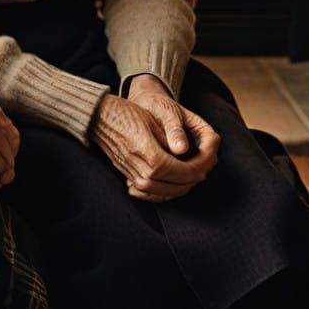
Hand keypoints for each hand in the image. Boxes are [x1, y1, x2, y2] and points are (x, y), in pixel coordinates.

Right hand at [90, 89, 217, 202]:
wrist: (99, 117)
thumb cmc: (127, 114)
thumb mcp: (156, 122)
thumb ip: (176, 143)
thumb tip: (195, 159)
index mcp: (153, 160)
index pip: (187, 173)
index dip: (202, 166)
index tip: (209, 156)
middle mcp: (143, 175)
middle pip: (179, 187)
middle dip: (196, 177)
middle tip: (205, 164)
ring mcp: (134, 179)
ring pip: (167, 194)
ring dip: (183, 185)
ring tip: (192, 172)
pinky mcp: (128, 178)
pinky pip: (152, 194)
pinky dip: (166, 191)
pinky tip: (173, 180)